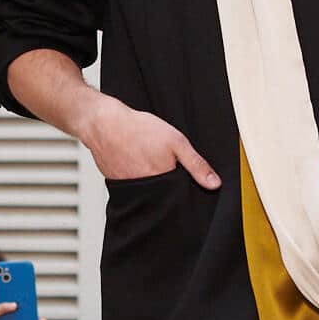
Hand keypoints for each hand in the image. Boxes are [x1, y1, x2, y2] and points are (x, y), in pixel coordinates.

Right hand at [86, 99, 218, 189]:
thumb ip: (196, 164)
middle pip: (164, 195)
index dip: (183, 184)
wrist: (103, 123)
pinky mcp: (118, 185)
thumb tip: (214, 184)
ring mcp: (130, 189)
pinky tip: (134, 160)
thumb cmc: (138, 129)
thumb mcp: (176, 142)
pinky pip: (132, 186)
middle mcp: (147, 191)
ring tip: (145, 157)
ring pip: (148, 191)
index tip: (180, 172)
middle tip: (157, 158)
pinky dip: (135, 176)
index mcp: (163, 182)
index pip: (180, 196)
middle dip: (166, 181)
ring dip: (150, 179)